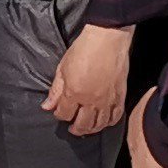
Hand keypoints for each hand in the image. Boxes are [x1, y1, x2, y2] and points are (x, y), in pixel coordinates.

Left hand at [42, 19, 131, 136]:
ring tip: (87, 127)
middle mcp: (91, 100)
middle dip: (75, 128)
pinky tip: (104, 122)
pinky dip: (109, 122)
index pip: (64, 114)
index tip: (59, 111)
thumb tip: (47, 105)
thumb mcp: (63, 68)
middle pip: (82, 124)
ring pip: (99, 124)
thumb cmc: (84, 48)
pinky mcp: (119, 95)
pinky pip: (115, 116)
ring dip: (91, 129)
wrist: (107, 38)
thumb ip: (55, 90)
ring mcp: (107, 99)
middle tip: (72, 127)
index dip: (59, 114)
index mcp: (74, 93)